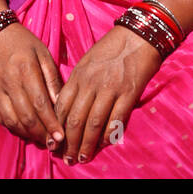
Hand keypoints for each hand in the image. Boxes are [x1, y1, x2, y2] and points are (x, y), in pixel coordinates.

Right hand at [0, 17, 65, 149]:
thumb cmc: (22, 43)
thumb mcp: (43, 53)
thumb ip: (52, 79)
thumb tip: (60, 105)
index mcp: (25, 69)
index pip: (40, 103)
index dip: (51, 123)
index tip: (61, 137)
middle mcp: (8, 81)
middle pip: (25, 116)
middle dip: (41, 133)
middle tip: (52, 143)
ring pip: (11, 120)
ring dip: (27, 134)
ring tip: (40, 138)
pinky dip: (12, 127)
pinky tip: (23, 130)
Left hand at [53, 25, 160, 164]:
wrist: (138, 35)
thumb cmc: (111, 49)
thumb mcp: (87, 63)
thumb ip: (77, 84)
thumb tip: (68, 108)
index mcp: (78, 76)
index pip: (62, 108)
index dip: (56, 129)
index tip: (54, 143)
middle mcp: (91, 84)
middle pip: (75, 120)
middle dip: (69, 143)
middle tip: (66, 158)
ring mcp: (110, 89)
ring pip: (93, 124)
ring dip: (86, 145)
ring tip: (82, 158)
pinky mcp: (129, 93)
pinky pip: (115, 120)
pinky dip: (108, 135)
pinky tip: (103, 144)